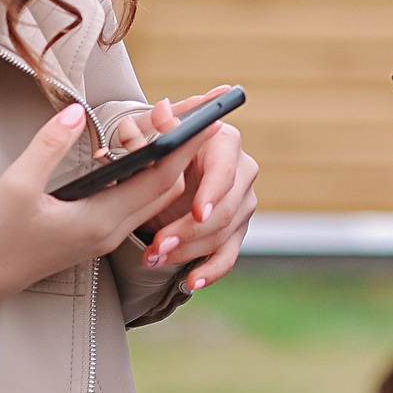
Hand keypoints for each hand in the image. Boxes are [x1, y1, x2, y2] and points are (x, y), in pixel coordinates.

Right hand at [0, 104, 201, 305]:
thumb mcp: (17, 184)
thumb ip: (50, 145)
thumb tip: (76, 112)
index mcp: (100, 220)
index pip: (158, 179)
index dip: (184, 147)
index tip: (206, 120)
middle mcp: (111, 231)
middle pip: (165, 188)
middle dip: (185, 152)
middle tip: (197, 115)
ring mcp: (105, 235)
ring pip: (152, 197)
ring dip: (167, 164)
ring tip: (175, 127)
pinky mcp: (96, 234)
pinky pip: (135, 203)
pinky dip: (146, 177)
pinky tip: (139, 153)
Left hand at [111, 86, 260, 292]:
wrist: (163, 168)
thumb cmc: (157, 145)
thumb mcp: (149, 133)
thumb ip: (153, 126)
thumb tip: (162, 111)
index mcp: (225, 141)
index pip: (226, 168)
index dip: (214, 191)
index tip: (199, 212)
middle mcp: (243, 170)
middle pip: (227, 208)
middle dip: (190, 230)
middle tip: (158, 245)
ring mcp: (243, 203)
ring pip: (223, 233)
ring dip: (188, 250)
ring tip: (154, 259)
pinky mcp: (236, 230)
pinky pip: (228, 254)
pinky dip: (211, 269)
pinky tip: (191, 281)